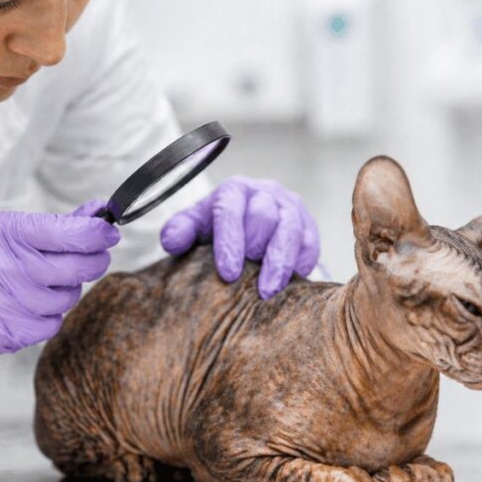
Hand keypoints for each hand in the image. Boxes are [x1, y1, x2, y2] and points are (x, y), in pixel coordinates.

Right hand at [0, 199, 117, 375]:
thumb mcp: (8, 229)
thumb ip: (56, 224)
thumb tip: (100, 212)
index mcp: (7, 233)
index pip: (68, 232)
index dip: (97, 233)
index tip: (109, 232)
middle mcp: (6, 266)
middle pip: (76, 268)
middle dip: (94, 261)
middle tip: (95, 257)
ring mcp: (6, 301)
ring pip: (68, 298)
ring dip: (67, 290)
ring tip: (45, 284)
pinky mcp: (8, 330)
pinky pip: (53, 324)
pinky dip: (51, 316)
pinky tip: (32, 306)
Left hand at [160, 176, 318, 299]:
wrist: (244, 226)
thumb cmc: (214, 229)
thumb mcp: (193, 227)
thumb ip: (178, 231)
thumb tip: (171, 241)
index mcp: (232, 190)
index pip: (230, 210)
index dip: (230, 243)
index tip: (228, 274)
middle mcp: (264, 191)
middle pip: (264, 216)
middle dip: (255, 249)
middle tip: (247, 281)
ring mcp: (289, 206)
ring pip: (291, 228)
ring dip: (280, 262)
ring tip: (268, 291)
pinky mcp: (308, 224)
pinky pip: (310, 242)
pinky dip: (302, 262)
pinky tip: (292, 282)